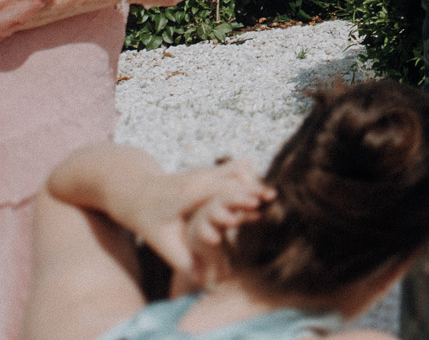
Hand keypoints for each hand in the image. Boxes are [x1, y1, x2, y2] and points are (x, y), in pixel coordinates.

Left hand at [123, 160, 268, 285]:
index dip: (240, 194)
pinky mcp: (212, 169)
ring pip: (240, 166)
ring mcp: (207, 170)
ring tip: (267, 198)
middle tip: (273, 200)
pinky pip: (238, 167)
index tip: (259, 204)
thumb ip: (182, 260)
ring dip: (255, 180)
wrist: (135, 190)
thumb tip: (201, 282)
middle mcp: (200, 177)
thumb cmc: (147, 218)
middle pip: (236, 173)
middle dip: (256, 186)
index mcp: (188, 194)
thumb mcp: (160, 242)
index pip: (220, 189)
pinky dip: (250, 177)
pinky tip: (256, 194)